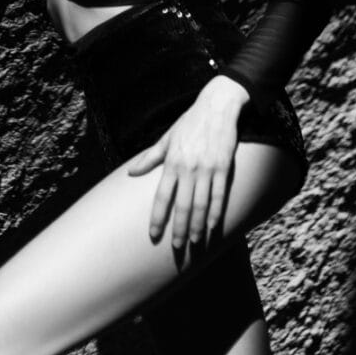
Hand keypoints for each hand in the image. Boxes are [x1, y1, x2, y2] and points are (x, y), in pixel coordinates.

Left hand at [127, 75, 247, 251]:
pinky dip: (216, 213)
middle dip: (179, 230)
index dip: (158, 217)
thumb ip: (150, 157)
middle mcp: (189, 168)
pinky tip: (213, 227)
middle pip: (183, 206)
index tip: (153, 235)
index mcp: (172, 162)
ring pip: (201, 205)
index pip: (162, 196)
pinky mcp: (224, 167)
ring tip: (195, 243)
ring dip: (198, 227)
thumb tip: (131, 172)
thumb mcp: (167, 137)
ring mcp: (207, 169)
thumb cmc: (190, 122)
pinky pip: (220, 195)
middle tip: (177, 248)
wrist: (217, 106)